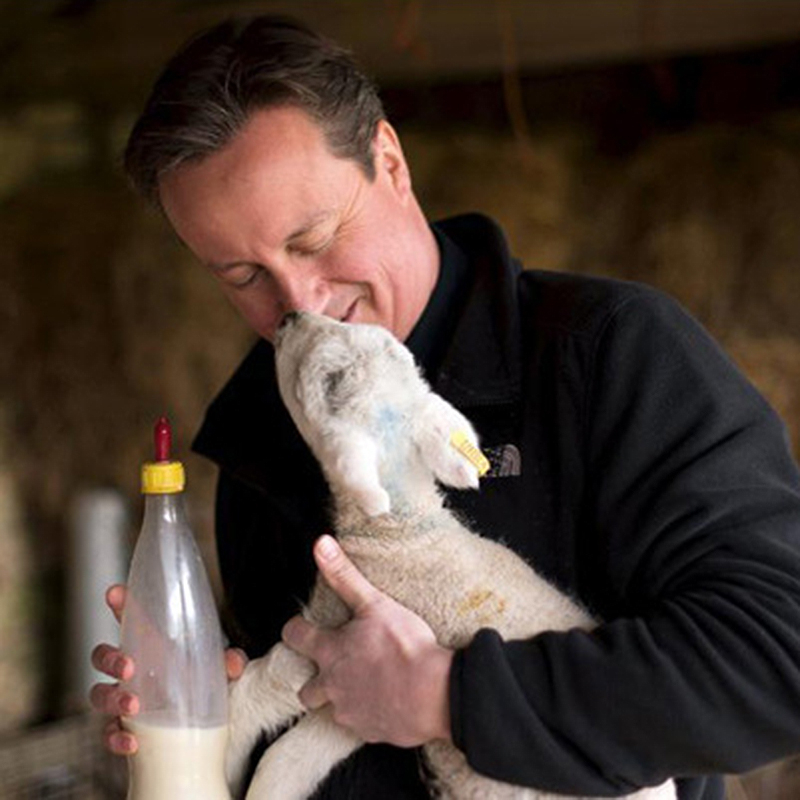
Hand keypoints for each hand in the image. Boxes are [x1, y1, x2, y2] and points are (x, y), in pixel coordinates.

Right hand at [90, 584, 247, 755]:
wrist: (202, 728)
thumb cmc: (201, 686)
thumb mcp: (218, 671)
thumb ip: (228, 662)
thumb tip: (233, 662)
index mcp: (152, 647)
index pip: (131, 620)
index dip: (121, 604)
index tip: (115, 593)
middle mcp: (132, 671)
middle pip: (102, 656)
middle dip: (110, 658)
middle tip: (130, 667)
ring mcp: (123, 699)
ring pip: (98, 694)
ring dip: (112, 699)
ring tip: (134, 707)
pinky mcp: (124, 730)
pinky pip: (108, 734)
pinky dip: (116, 739)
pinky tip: (133, 742)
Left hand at [281, 535, 452, 746]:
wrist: (435, 693)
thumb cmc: (405, 646)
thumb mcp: (375, 603)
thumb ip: (344, 576)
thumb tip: (320, 544)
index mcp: (331, 651)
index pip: (296, 637)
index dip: (295, 630)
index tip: (298, 628)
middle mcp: (333, 685)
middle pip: (306, 689)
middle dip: (312, 680)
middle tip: (329, 668)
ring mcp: (350, 711)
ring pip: (331, 709)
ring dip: (339, 699)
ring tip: (359, 687)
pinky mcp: (370, 731)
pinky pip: (360, 725)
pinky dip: (367, 714)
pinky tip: (384, 702)